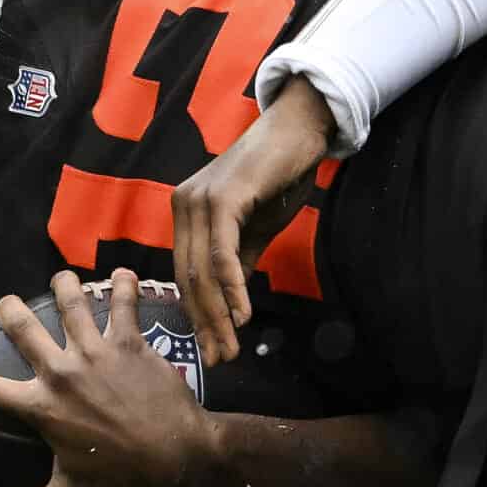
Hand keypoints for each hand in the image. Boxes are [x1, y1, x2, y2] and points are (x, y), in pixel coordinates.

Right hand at [0, 269, 215, 486]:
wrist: (174, 453)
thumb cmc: (120, 474)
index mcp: (40, 407)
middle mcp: (62, 373)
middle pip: (23, 329)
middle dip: (9, 309)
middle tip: (6, 301)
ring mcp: (96, 353)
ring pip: (71, 304)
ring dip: (64, 285)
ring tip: (61, 278)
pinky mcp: (129, 342)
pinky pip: (123, 302)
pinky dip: (123, 283)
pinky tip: (122, 273)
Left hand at [172, 75, 335, 366]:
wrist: (301, 128)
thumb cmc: (281, 172)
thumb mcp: (256, 226)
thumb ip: (238, 259)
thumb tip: (229, 302)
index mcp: (187, 212)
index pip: (186, 274)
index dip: (198, 315)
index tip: (212, 349)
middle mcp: (184, 205)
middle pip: (188, 278)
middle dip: (205, 324)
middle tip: (220, 359)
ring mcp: (199, 200)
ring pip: (202, 271)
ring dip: (217, 315)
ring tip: (232, 346)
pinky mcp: (221, 198)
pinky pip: (221, 253)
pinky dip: (231, 288)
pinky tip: (242, 314)